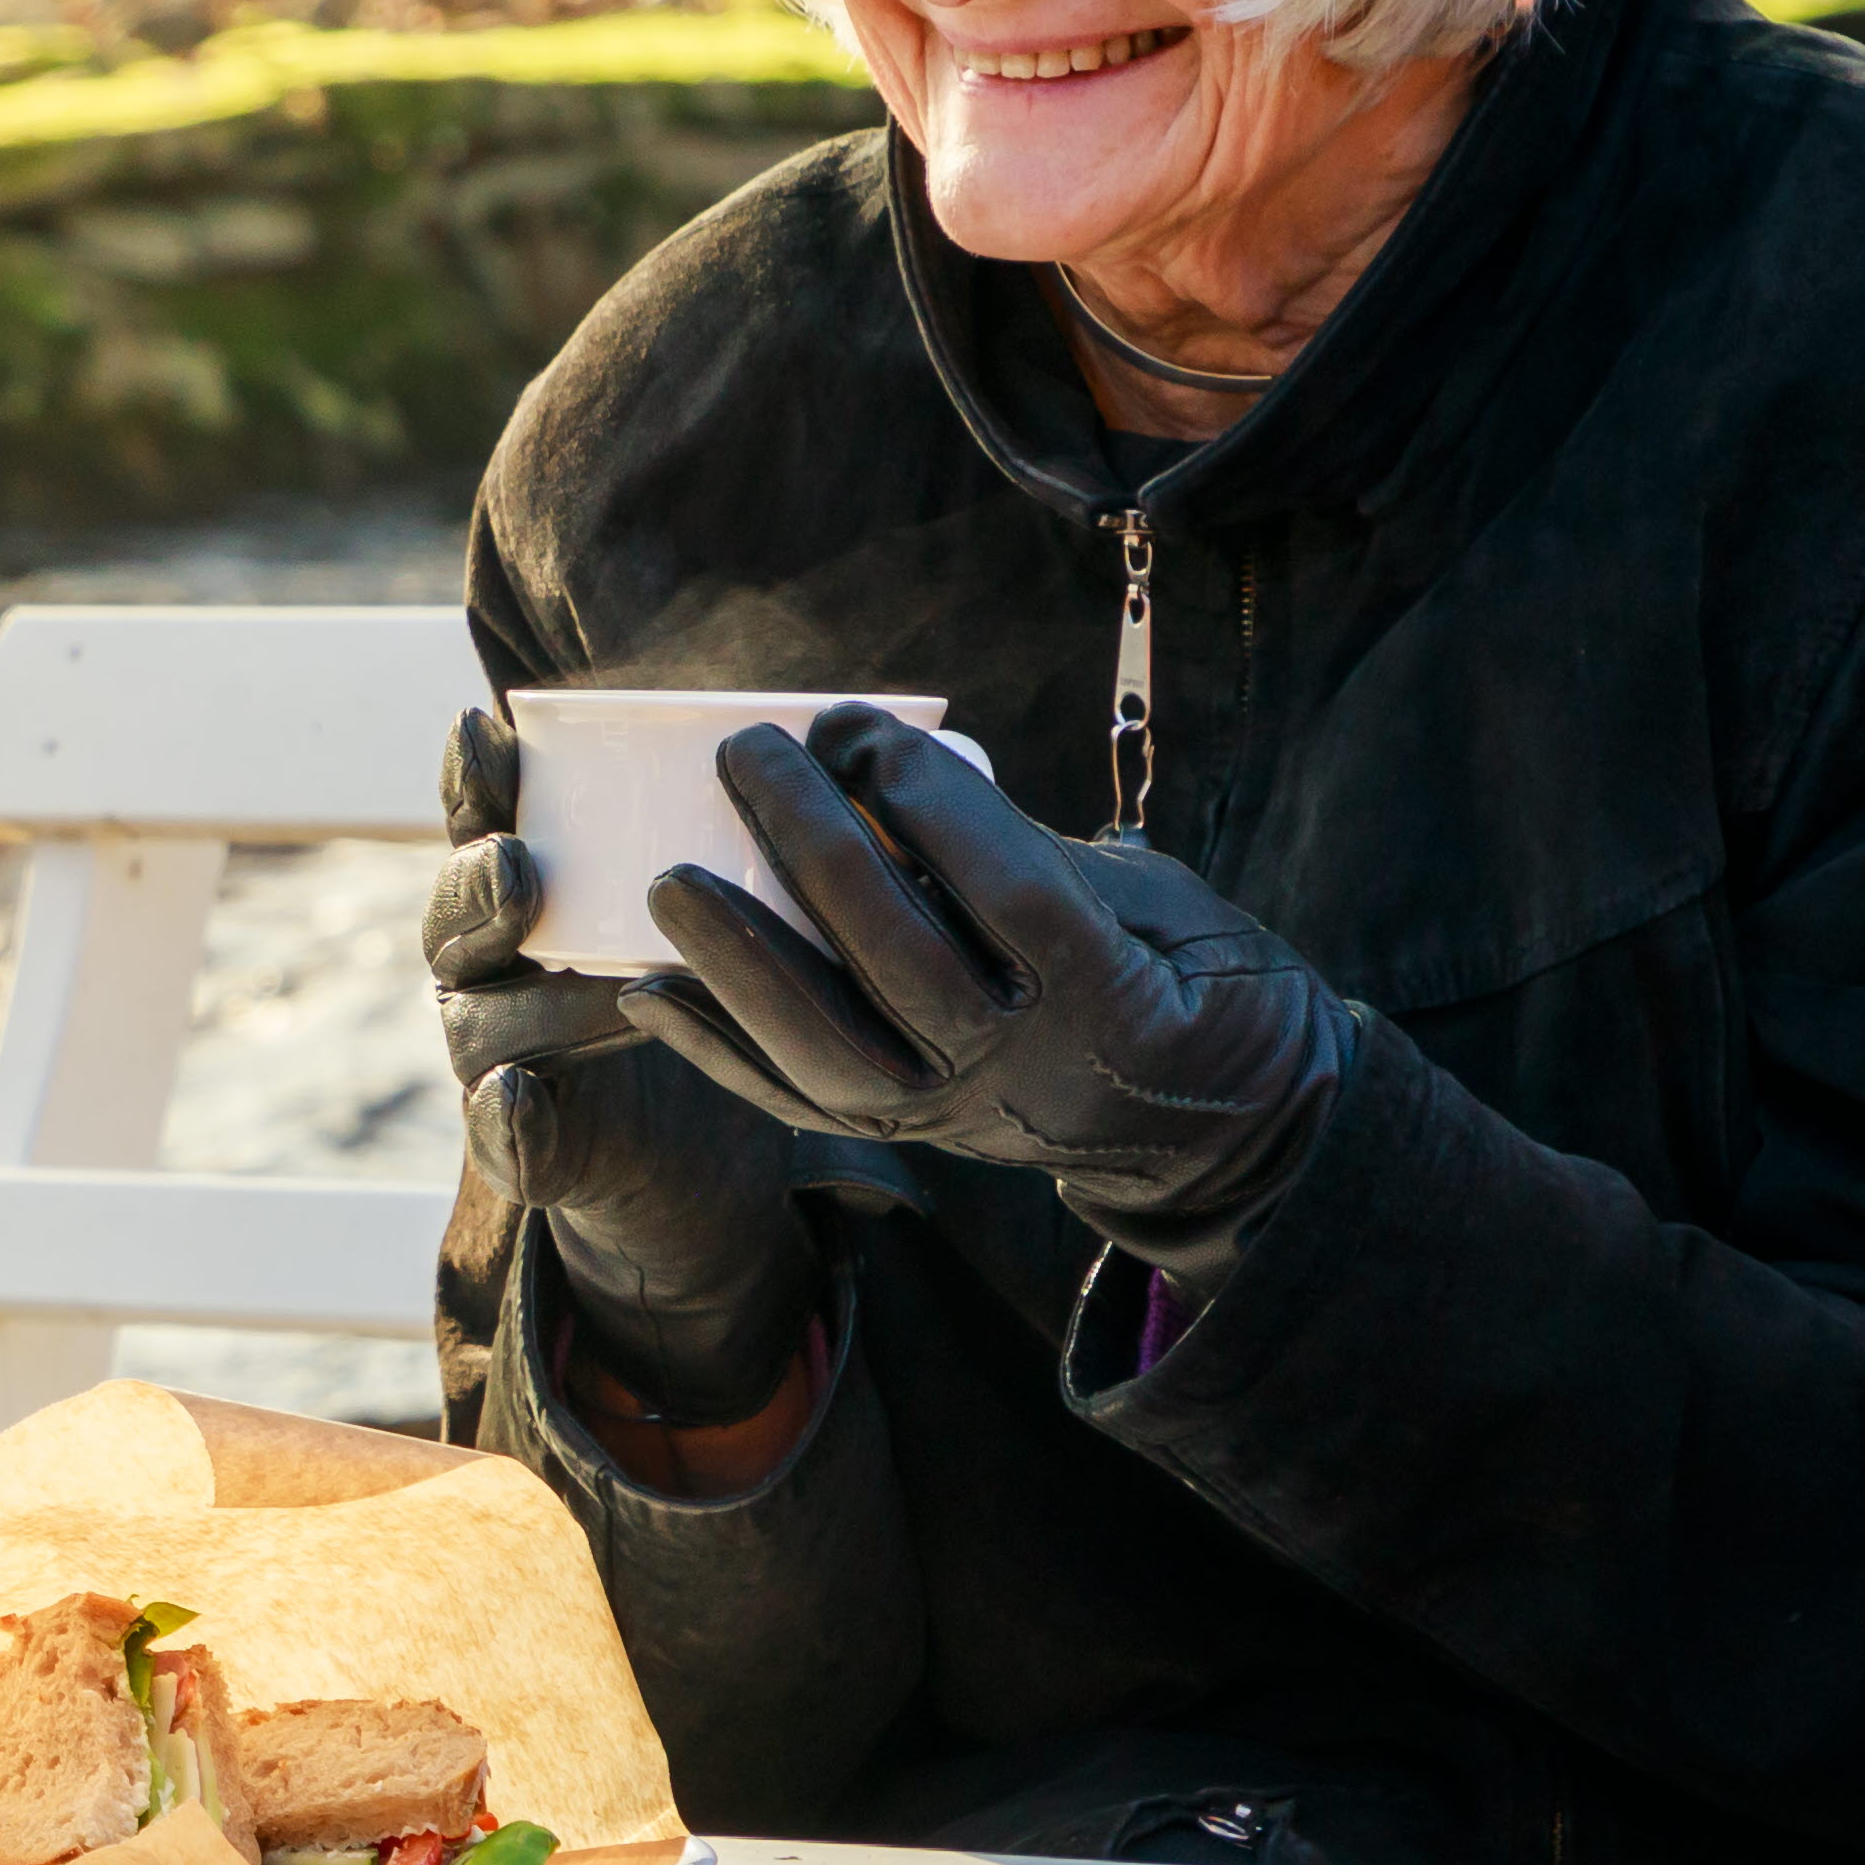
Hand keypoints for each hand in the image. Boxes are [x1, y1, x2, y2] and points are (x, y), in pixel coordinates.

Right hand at [428, 706, 819, 1423]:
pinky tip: (520, 1096)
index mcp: (527, 882)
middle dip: (479, 886)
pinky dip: (501, 1118)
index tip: (492, 731)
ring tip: (597, 989)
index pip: (478, 816)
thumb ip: (737, 824)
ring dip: (532, 1000)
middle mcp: (493, 961)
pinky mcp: (525, 1139)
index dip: (471, 776)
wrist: (698, 1149)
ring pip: (481, 1019)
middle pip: (458, 915)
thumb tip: (840, 729)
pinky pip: (495, 1132)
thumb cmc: (717, 983)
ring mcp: (498, 1051)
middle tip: (520, 866)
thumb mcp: (731, 897)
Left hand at [624, 704, 1352, 1284]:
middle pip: (896, 955)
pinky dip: (716, 1050)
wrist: (1218, 1131)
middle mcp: (1021, 1062)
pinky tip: (646, 994)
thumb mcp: (1155, 900)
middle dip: (809, 844)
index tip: (864, 727)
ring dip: (739, 957)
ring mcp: (956, 1111)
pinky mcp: (911, 1136)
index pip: (1006, 890)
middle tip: (750, 753)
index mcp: (1109, 990)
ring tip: (669, 876)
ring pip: (828, 1046)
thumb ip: (1034, 853)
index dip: (928, 802)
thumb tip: (897, 785)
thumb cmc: (1189, 975)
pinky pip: (796, 1102)